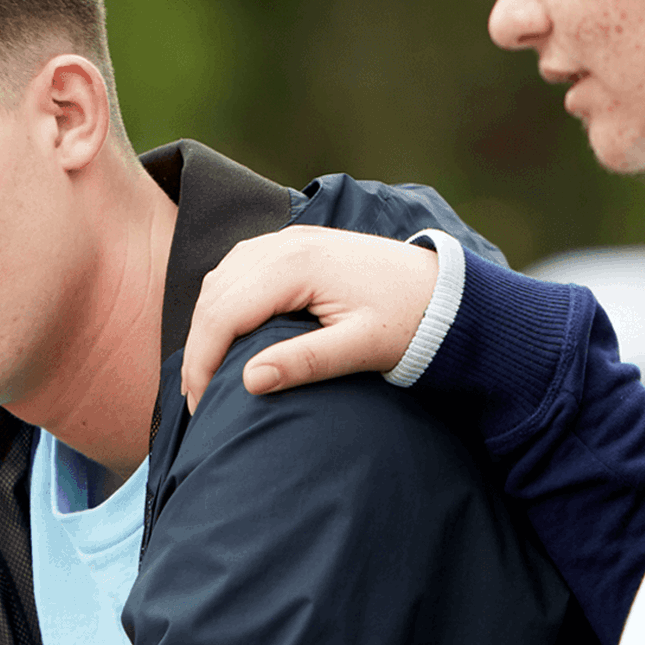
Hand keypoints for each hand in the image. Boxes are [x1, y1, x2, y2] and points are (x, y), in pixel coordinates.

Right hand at [181, 224, 440, 413]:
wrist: (446, 288)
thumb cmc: (410, 320)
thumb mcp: (362, 348)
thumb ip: (306, 362)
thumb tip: (249, 381)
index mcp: (297, 265)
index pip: (224, 313)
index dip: (203, 361)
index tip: (202, 405)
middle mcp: (285, 243)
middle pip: (215, 294)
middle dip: (198, 348)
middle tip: (198, 398)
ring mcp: (288, 239)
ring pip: (220, 278)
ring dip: (207, 323)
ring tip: (207, 372)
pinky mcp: (294, 244)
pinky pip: (238, 269)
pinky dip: (223, 302)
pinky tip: (228, 335)